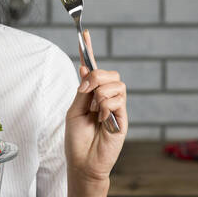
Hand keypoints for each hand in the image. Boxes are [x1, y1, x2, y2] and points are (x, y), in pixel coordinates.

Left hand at [64, 30, 127, 186]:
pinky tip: (102, 119)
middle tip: (85, 90)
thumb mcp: (74, 111)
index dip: (89, 51)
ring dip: (100, 93)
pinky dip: (106, 106)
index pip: (92, 69)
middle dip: (96, 76)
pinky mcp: (123, 118)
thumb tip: (85, 68)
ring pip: (116, 84)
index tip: (84, 33)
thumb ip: (82, 91)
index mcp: (91, 94)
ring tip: (95, 111)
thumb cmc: (77, 140)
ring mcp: (116, 107)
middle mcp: (106, 98)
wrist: (84, 163)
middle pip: (109, 73)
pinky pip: (118, 100)